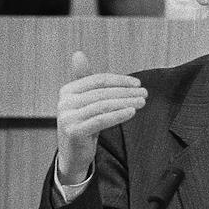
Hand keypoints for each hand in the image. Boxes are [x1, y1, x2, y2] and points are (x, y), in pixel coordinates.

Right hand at [56, 51, 146, 184]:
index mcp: (67, 91)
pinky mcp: (74, 132)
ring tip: (142, 101)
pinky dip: (118, 115)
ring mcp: (67, 118)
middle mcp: (64, 102)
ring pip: (103, 105)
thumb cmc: (84, 125)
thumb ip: (86, 80)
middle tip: (144, 92)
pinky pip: (101, 120)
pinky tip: (132, 112)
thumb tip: (78, 53)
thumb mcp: (85, 102)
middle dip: (126, 91)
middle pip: (102, 92)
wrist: (73, 155)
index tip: (137, 82)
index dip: (119, 80)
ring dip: (126, 102)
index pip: (97, 80)